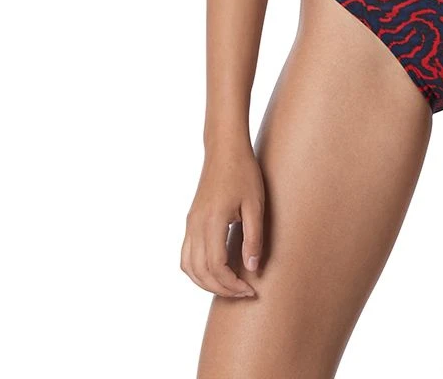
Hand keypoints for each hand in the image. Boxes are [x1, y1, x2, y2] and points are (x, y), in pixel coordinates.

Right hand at [180, 138, 265, 297]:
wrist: (225, 149)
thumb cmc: (244, 172)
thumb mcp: (255, 204)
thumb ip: (254, 238)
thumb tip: (252, 268)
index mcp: (212, 221)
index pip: (216, 267)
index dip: (232, 284)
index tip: (250, 289)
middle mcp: (196, 225)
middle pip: (200, 272)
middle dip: (221, 288)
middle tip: (243, 292)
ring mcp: (190, 223)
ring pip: (189, 267)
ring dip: (206, 283)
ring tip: (229, 287)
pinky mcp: (191, 221)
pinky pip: (186, 255)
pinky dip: (196, 271)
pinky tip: (214, 272)